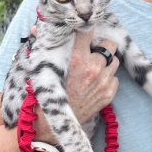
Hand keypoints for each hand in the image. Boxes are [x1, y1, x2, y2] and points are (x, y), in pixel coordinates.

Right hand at [32, 27, 119, 142]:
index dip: (87, 28)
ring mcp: (103, 82)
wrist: (51, 123)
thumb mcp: (42, 67)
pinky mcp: (108, 94)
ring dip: (106, 63)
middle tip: (93, 51)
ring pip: (114, 61)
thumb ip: (42, 44)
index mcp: (76, 58)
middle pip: (109, 45)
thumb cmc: (44, 93)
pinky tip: (95, 83)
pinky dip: (108, 79)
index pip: (88, 31)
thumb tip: (35, 28)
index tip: (85, 28)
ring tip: (94, 68)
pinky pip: (115, 79)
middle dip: (102, 46)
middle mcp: (93, 68)